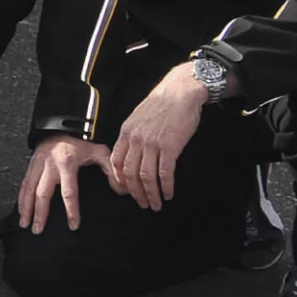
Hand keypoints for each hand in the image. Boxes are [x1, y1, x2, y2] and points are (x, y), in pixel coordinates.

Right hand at [16, 134, 112, 233]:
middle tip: (39, 230)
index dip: (71, 210)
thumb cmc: (81, 140)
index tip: (73, 226)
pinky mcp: (31, 164)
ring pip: (29, 189)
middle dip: (40, 214)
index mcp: (67, 163)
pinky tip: (21, 210)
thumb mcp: (99, 151)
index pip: (69, 192)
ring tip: (25, 224)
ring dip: (26, 208)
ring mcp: (38, 164)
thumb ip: (111, 169)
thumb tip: (121, 189)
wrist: (62, 124)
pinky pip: (24, 183)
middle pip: (43, 194)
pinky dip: (21, 198)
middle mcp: (49, 165)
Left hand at [106, 62, 211, 210]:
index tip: (127, 191)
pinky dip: (166, 187)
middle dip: (136, 193)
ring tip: (156, 204)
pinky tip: (168, 194)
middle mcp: (136, 139)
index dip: (120, 180)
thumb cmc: (162, 105)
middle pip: (130, 173)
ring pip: (146, 176)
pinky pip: (165, 173)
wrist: (180, 92)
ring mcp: (152, 143)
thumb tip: (132, 154)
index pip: (116, 161)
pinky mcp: (170, 146)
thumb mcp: (139, 118)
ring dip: (151, 194)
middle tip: (143, 204)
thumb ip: (133, 135)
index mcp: (126, 132)